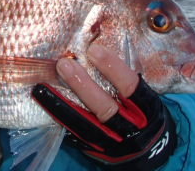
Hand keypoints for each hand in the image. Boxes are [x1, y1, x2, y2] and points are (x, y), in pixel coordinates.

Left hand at [32, 44, 176, 169]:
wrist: (150, 149)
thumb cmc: (143, 111)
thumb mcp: (145, 96)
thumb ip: (126, 77)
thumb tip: (97, 45)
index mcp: (147, 108)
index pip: (131, 87)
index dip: (113, 68)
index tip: (94, 50)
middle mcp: (129, 127)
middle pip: (105, 107)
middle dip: (83, 86)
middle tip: (64, 64)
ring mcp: (112, 141)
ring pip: (86, 122)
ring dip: (63, 103)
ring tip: (45, 84)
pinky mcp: (95, 148)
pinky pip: (75, 132)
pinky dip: (60, 115)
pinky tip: (45, 101)